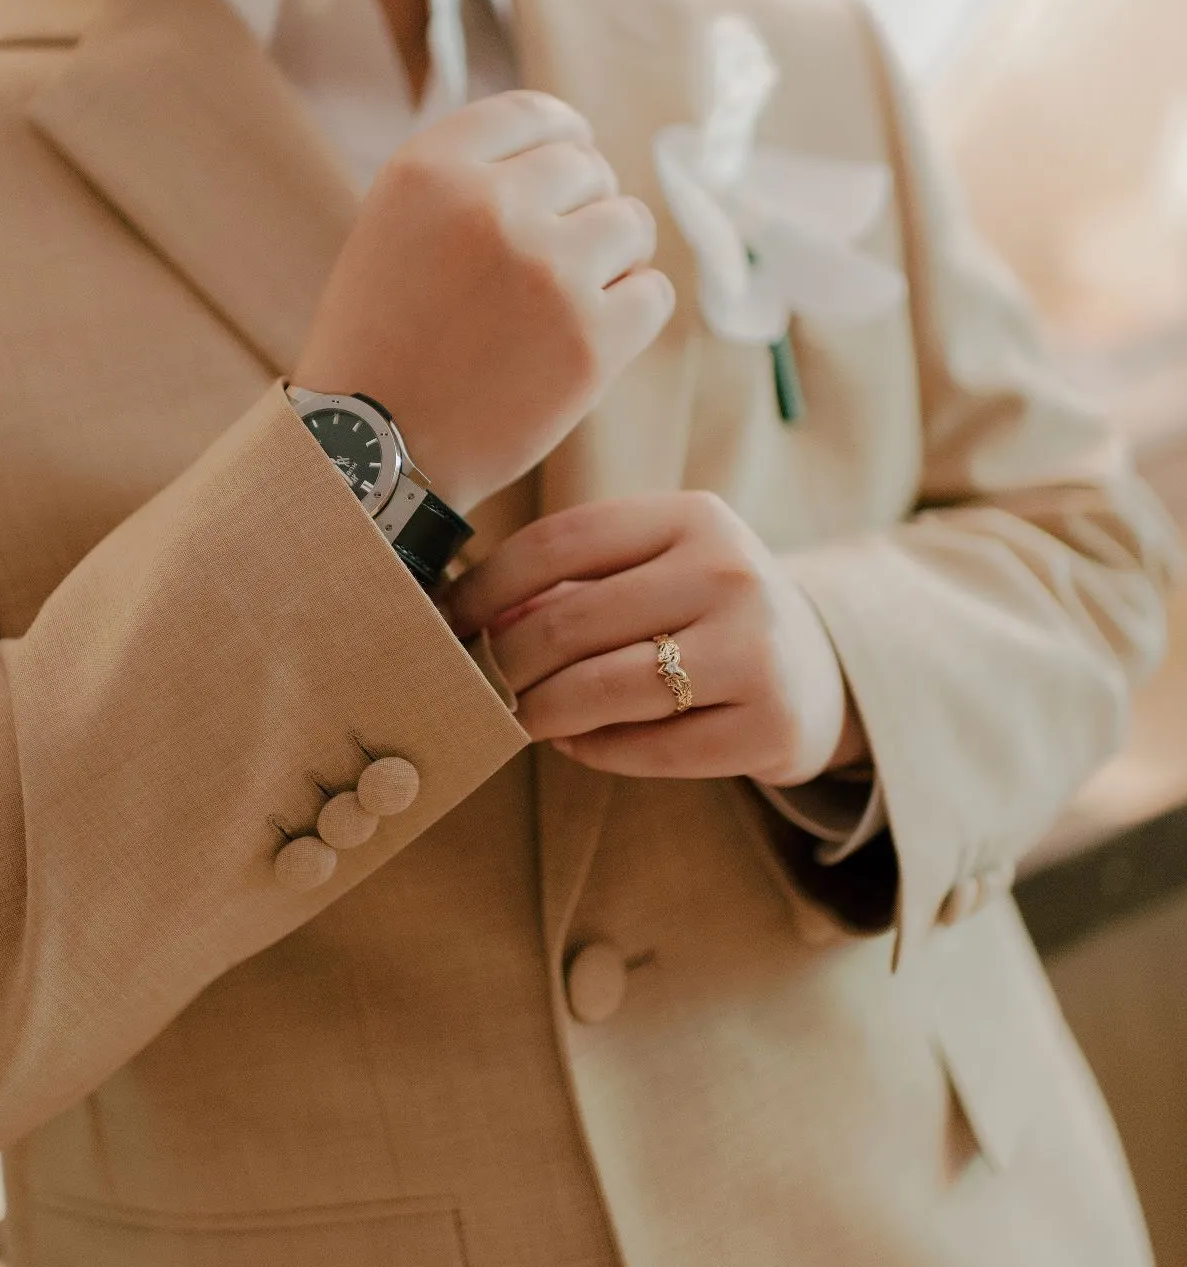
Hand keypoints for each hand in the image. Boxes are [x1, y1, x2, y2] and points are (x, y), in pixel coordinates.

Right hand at [292, 92, 673, 513]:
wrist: (372, 453)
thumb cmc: (383, 342)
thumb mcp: (395, 227)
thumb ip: (470, 178)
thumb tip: (574, 147)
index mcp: (431, 169)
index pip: (536, 115)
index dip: (563, 140)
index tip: (569, 168)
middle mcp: (491, 206)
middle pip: (590, 169)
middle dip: (582, 210)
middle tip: (553, 263)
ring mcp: (548, 270)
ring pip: (632, 225)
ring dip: (613, 258)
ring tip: (566, 303)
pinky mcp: (591, 338)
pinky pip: (653, 293)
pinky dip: (632, 312)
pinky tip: (589, 337)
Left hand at [449, 493, 866, 785]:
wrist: (818, 673)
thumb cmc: (706, 614)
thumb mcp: (655, 572)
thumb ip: (571, 586)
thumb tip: (470, 619)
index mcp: (694, 517)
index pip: (561, 541)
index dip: (488, 584)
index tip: (448, 619)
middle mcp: (730, 573)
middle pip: (572, 619)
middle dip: (503, 659)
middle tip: (471, 682)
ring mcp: (755, 650)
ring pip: (603, 688)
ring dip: (538, 711)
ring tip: (514, 717)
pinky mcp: (768, 724)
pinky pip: (647, 748)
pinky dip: (594, 750)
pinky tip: (575, 743)